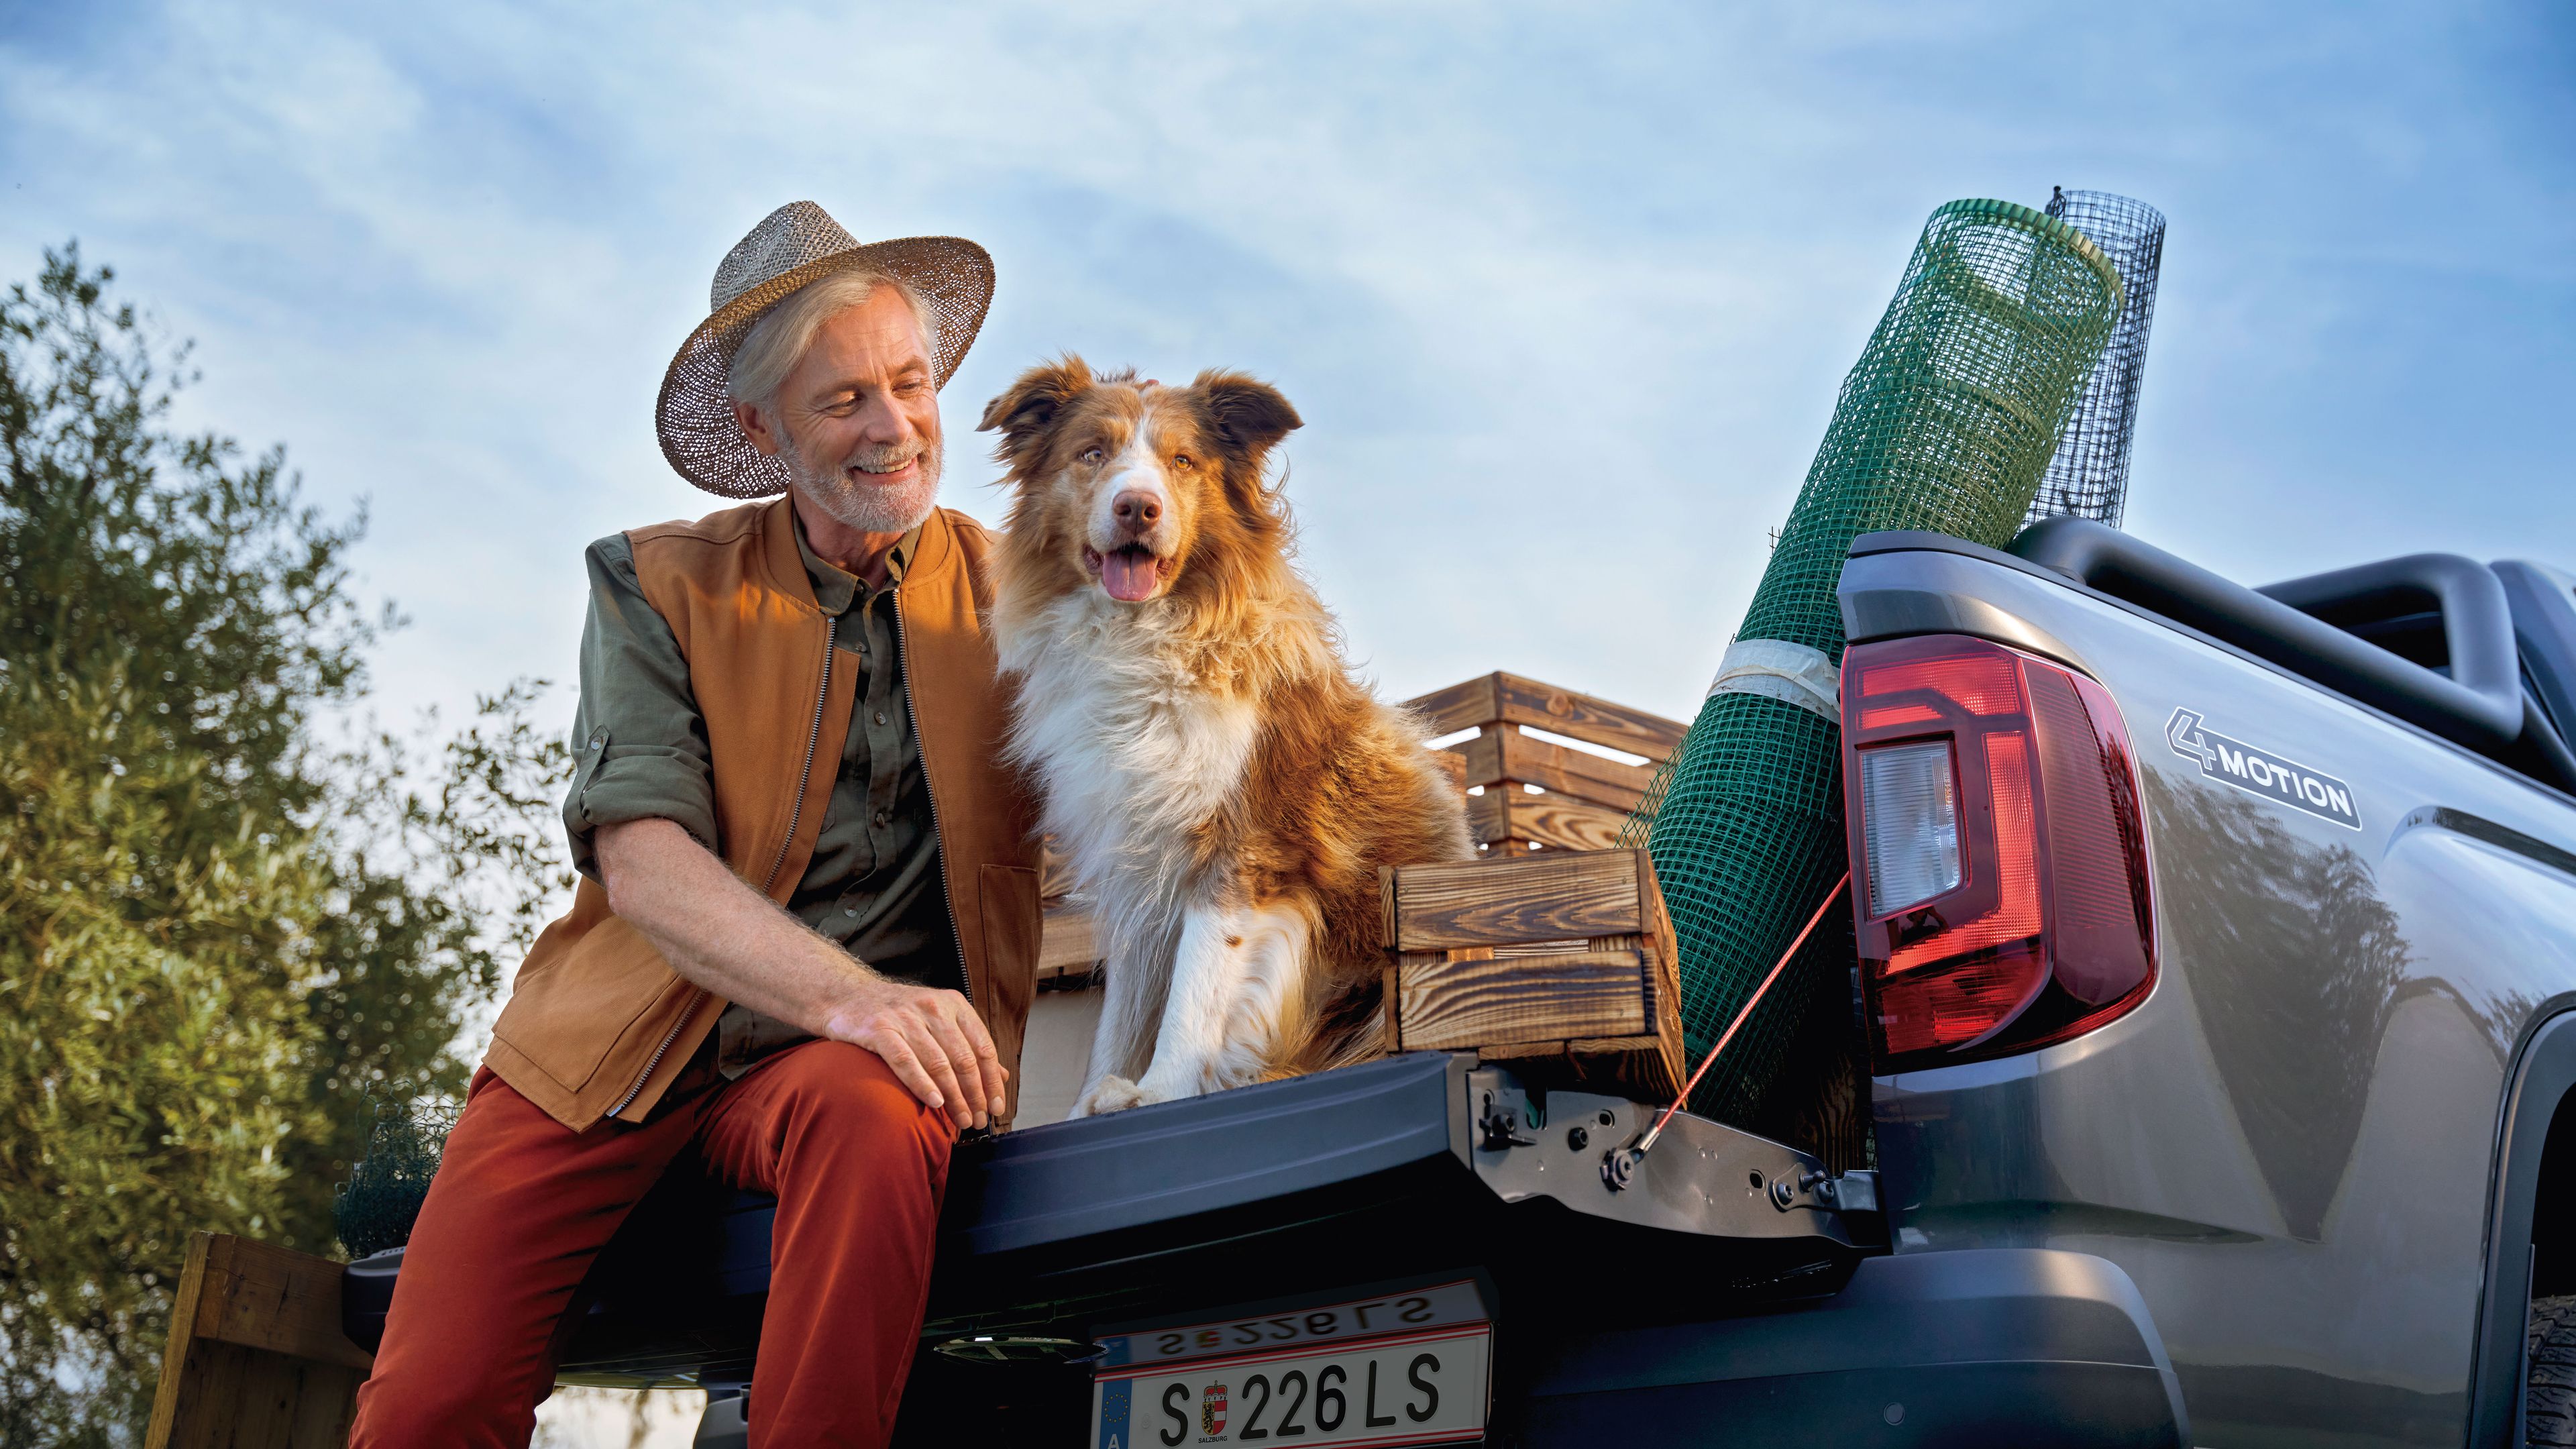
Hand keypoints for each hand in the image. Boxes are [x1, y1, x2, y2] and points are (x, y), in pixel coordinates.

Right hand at [821, 978, 1008, 1129]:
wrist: (847, 994)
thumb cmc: (899, 1014)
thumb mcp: (939, 1020)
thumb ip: (969, 1045)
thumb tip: (1002, 1076)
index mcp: (954, 1005)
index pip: (983, 1048)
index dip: (992, 1081)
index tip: (996, 1107)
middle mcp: (933, 1008)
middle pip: (964, 1059)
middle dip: (975, 1095)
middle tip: (979, 1121)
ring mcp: (905, 1017)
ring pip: (939, 1063)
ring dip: (954, 1097)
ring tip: (962, 1120)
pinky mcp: (879, 1029)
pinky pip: (905, 1061)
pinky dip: (922, 1084)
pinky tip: (935, 1102)